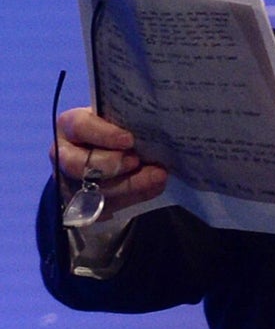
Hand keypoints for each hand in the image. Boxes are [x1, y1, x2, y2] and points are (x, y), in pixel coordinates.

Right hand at [51, 107, 165, 215]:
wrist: (116, 156)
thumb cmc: (117, 131)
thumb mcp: (118, 122)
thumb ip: (127, 125)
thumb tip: (152, 133)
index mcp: (70, 126)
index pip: (79, 126)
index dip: (103, 134)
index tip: (129, 140)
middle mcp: (64, 154)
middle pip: (76, 164)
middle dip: (111, 163)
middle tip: (137, 161)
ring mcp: (71, 182)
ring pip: (93, 189)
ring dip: (128, 184)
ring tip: (157, 176)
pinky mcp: (85, 203)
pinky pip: (107, 205)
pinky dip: (134, 196)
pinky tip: (153, 187)